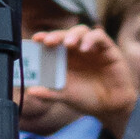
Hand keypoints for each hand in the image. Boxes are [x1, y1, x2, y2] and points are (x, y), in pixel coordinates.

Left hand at [33, 24, 138, 138]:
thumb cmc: (86, 98)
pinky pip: (99, 37)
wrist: (110, 107)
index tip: (35, 40)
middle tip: (48, 41)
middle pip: (65, 34)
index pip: (53, 43)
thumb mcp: (65, 96)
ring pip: (82, 31)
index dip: (44, 38)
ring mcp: (92, 48)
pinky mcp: (108, 49)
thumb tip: (30, 91)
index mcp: (64, 58)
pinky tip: (85, 48)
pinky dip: (91, 39)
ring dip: (73, 35)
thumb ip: (49, 93)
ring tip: (69, 44)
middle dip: (56, 35)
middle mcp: (77, 50)